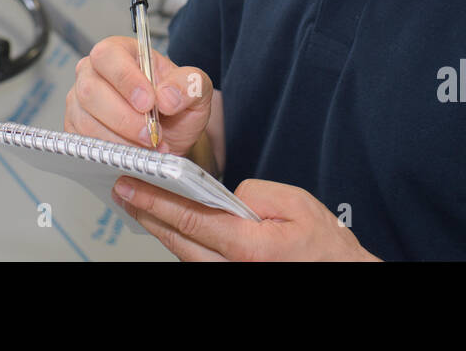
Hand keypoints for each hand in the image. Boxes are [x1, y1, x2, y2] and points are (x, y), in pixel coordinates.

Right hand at [64, 36, 212, 156]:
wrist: (170, 134)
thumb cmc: (176, 104)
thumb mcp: (195, 89)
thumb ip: (189, 84)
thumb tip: (167, 96)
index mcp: (119, 52)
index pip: (108, 56)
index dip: (126, 79)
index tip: (148, 102)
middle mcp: (92, 73)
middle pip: (91, 91)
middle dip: (125, 119)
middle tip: (153, 134)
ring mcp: (79, 103)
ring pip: (86, 122)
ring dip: (121, 140)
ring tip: (150, 146)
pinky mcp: (75, 131)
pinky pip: (83, 144)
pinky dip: (111, 154)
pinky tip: (134, 155)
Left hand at [112, 177, 379, 260]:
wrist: (341, 275)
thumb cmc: (323, 244)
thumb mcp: (295, 203)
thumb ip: (252, 193)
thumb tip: (222, 194)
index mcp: (250, 248)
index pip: (191, 220)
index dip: (156, 201)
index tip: (131, 186)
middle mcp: (234, 270)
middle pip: (177, 241)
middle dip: (147, 214)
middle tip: (123, 190)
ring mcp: (230, 279)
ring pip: (184, 255)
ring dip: (160, 229)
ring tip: (140, 204)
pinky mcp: (230, 278)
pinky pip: (198, 262)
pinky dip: (180, 242)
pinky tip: (169, 226)